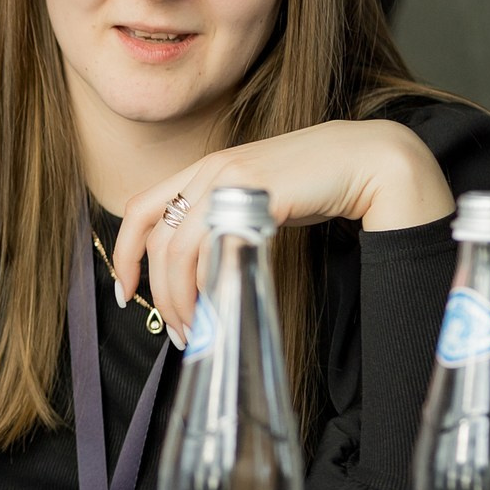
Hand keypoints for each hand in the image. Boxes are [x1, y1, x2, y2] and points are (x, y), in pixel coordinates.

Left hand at [111, 121, 452, 345]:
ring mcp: (232, 178)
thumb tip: (202, 277)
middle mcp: (209, 171)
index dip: (124, 253)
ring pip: (180, 248)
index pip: (141, 210)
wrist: (365, 160)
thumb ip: (223, 225)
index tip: (125, 291)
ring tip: (199, 328)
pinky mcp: (257, 193)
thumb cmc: (313, 186)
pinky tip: (219, 303)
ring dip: (181, 297)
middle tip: (179, 329)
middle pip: (159, 241)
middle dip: (160, 293)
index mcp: (202, 170)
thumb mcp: (254, 200)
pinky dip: (208, 282)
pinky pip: (215, 244)